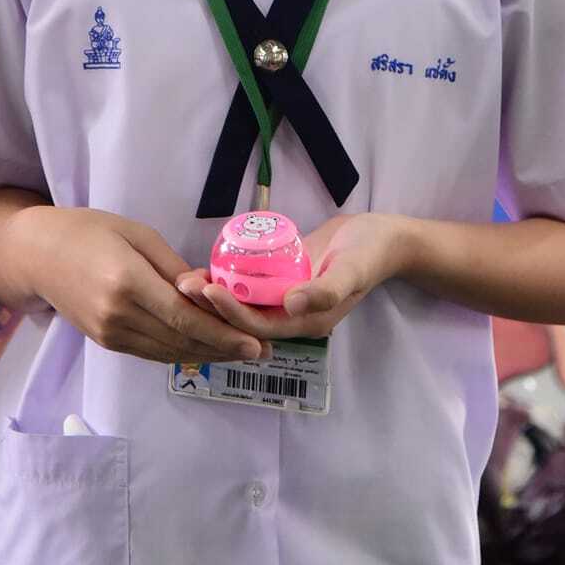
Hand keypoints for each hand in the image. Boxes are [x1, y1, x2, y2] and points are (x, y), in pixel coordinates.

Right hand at [13, 205, 265, 365]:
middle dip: (224, 349)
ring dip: (208, 355)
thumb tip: (206, 291)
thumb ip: (171, 266)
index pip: (182, 318)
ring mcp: (110, 335)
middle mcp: (117, 316)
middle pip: (181, 342)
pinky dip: (183, 352)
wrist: (37, 254)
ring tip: (241, 352)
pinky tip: (206, 347)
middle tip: (261, 351)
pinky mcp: (107, 343)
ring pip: (170, 353)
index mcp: (126, 283)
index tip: (253, 342)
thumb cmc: (88, 231)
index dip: (221, 334)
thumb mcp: (135, 234)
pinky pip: (154, 352)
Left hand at [177, 212, 407, 343]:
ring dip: (215, 296)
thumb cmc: (369, 253)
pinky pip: (250, 287)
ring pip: (243, 304)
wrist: (380, 238)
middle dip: (213, 306)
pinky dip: (229, 281)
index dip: (232, 313)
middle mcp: (292, 315)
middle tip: (184, 284)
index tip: (208, 290)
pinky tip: (207, 267)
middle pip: (245, 319)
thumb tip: (293, 305)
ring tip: (187, 279)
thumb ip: (326, 290)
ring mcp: (285, 298)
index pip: (260, 325)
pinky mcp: (282, 280)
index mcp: (307, 321)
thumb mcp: (352, 269)